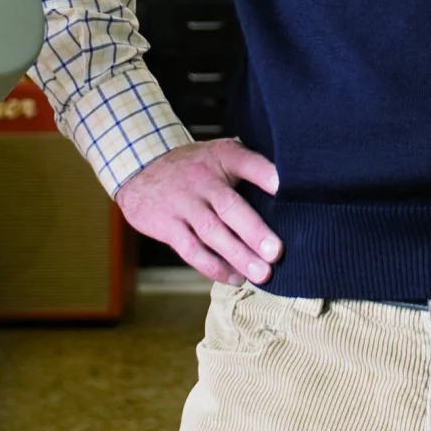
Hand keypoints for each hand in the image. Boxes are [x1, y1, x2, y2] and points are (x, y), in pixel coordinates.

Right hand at [118, 139, 282, 285]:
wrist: (140, 170)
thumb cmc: (194, 166)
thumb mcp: (219, 153)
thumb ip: (249, 163)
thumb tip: (290, 180)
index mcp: (221, 157)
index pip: (244, 161)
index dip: (263, 172)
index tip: (282, 185)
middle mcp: (202, 180)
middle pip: (229, 206)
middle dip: (253, 231)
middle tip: (276, 252)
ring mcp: (183, 204)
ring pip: (211, 232)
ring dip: (237, 256)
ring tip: (262, 273)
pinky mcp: (167, 226)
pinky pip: (191, 250)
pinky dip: (213, 267)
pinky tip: (234, 277)